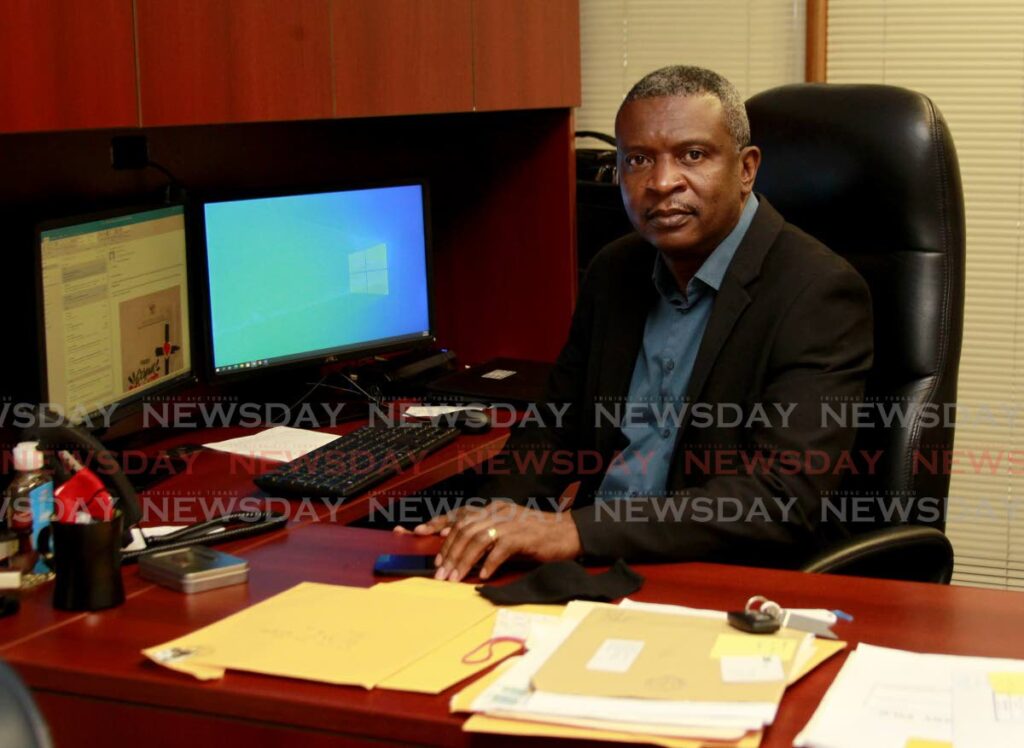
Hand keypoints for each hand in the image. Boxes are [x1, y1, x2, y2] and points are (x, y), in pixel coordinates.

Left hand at [396, 500, 580, 581]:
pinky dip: (488, 564)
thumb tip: (457, 547)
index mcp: (492, 509)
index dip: (437, 522)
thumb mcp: (507, 530)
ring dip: (463, 561)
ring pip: (477, 539)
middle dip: (449, 552)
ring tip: (455, 579)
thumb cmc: (536, 536)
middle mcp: (497, 512)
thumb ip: (485, 535)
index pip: (459, 514)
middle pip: (464, 529)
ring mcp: (510, 522)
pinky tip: (483, 576)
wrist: (567, 533)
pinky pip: (499, 550)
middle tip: (440, 573)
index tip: (417, 532)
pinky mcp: (522, 536)